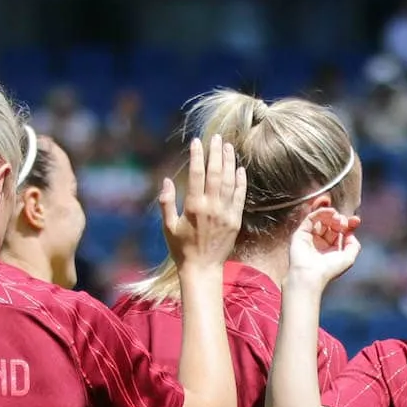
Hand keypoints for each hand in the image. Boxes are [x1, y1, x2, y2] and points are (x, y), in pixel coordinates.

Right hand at [160, 135, 247, 269]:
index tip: (197, 141)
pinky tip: (240, 169)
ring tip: (229, 147)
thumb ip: (166, 202)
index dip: (197, 156)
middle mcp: (212, 207)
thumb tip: (167, 180)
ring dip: (230, 162)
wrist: (202, 268)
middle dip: (216, 153)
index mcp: (193, 206)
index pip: (196, 174)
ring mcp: (226, 213)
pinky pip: (239, 197)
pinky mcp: (236, 220)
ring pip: (229, 182)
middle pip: (216, 173)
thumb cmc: (181, 248)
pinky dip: (240, 181)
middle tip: (217, 137)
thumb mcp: (167, 226)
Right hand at [289, 206, 362, 287]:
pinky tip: (330, 212)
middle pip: (332, 224)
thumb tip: (351, 234)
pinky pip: (311, 218)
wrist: (310, 275)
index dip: (348, 225)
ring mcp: (310, 238)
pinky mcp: (301, 233)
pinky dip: (321, 212)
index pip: (340, 232)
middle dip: (340, 220)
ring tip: (337, 217)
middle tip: (343, 222)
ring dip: (331, 215)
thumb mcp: (349, 258)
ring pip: (321, 220)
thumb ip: (354, 246)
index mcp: (331, 249)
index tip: (356, 220)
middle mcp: (321, 243)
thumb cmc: (328, 270)